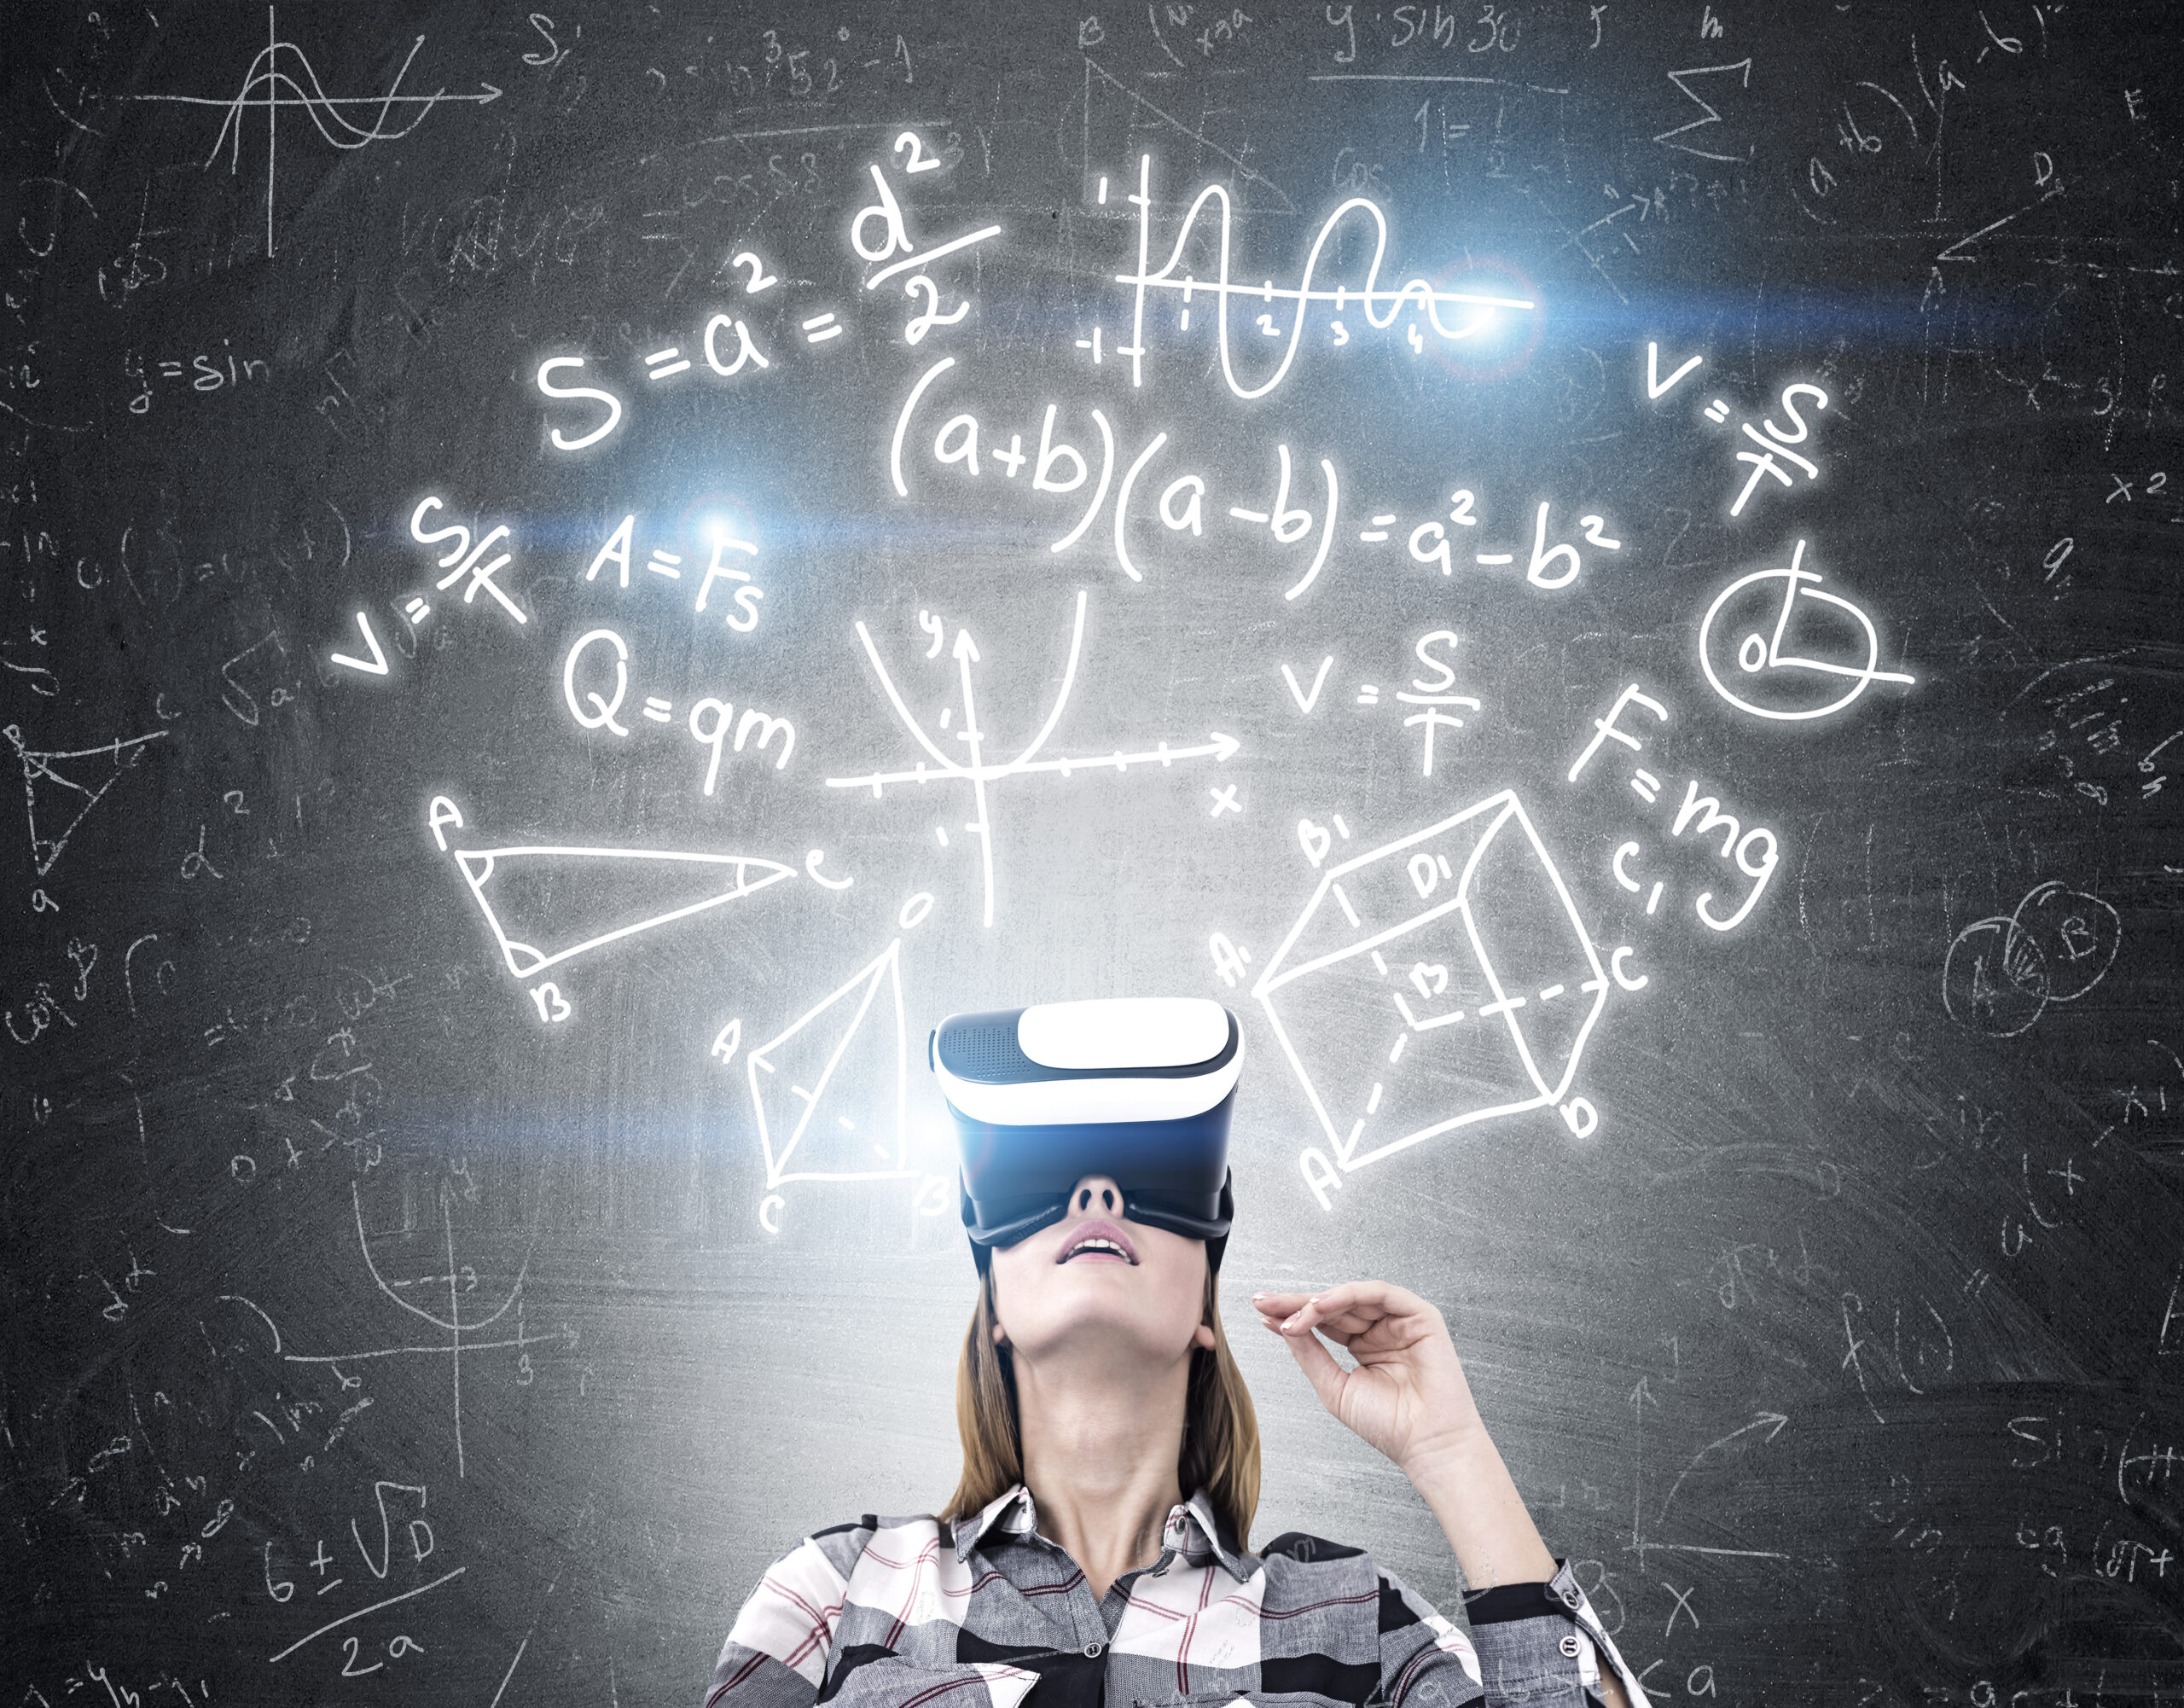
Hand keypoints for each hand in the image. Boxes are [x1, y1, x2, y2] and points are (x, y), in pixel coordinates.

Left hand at [1251, 1280, 1486, 1479]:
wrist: (1426, 1445)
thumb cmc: (1388, 1425)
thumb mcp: (1335, 1387)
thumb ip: (1310, 1355)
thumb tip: (1281, 1326)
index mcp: (1363, 1346)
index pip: (1324, 1322)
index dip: (1293, 1316)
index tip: (1262, 1314)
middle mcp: (1380, 1330)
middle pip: (1334, 1306)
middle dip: (1296, 1303)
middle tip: (1265, 1302)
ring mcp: (1400, 1322)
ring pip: (1353, 1296)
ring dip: (1318, 1301)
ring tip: (1291, 1312)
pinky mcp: (1420, 1316)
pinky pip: (1381, 1293)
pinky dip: (1349, 1294)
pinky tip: (1321, 1305)